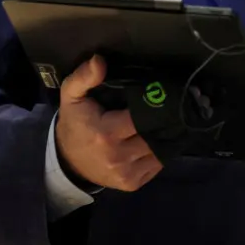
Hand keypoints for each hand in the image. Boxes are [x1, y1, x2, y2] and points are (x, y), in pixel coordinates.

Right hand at [55, 55, 161, 191]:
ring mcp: (127, 173)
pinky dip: (161, 149)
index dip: (156, 103)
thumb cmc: (75, 123)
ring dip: (167, 134)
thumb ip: (84, 77)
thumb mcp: (72, 96)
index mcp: (106, 134)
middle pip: (156, 133)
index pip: (144, 116)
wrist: (67, 161)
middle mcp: (119, 157)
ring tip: (172, 118)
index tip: (165, 90)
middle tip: (177, 102)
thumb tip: (100, 60)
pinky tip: (159, 136)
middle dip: (167, 117)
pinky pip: (158, 163)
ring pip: (161, 149)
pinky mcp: (133, 183)